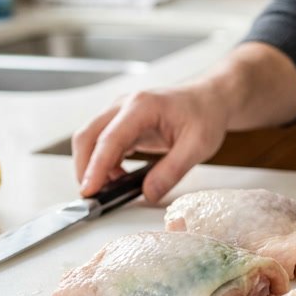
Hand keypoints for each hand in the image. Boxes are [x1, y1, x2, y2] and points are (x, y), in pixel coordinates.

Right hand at [72, 82, 228, 202]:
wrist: (210, 99)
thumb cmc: (206, 114)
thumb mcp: (198, 146)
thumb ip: (172, 171)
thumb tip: (148, 194)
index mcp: (143, 106)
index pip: (110, 138)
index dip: (96, 167)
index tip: (89, 190)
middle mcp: (125, 105)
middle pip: (88, 136)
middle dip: (85, 168)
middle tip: (92, 197)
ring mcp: (121, 113)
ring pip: (91, 140)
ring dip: (93, 166)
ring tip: (110, 190)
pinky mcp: (123, 123)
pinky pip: (103, 144)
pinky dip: (104, 164)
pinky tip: (119, 178)